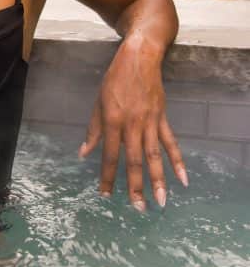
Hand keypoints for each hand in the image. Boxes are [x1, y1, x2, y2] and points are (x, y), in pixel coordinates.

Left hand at [79, 36, 187, 209]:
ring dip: (158, 180)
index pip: (110, 155)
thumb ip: (94, 130)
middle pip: (134, 160)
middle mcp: (132, 124)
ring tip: (160, 201)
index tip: (106, 195)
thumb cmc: (115, 80)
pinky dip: (177, 161)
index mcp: (113, 121)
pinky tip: (182, 179)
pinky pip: (170, 143)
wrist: (139, 58)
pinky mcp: (162, 118)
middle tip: (138, 208)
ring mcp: (150, 122)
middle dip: (135, 186)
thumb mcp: (98, 102)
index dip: (108, 176)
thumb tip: (83, 154)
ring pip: (154, 156)